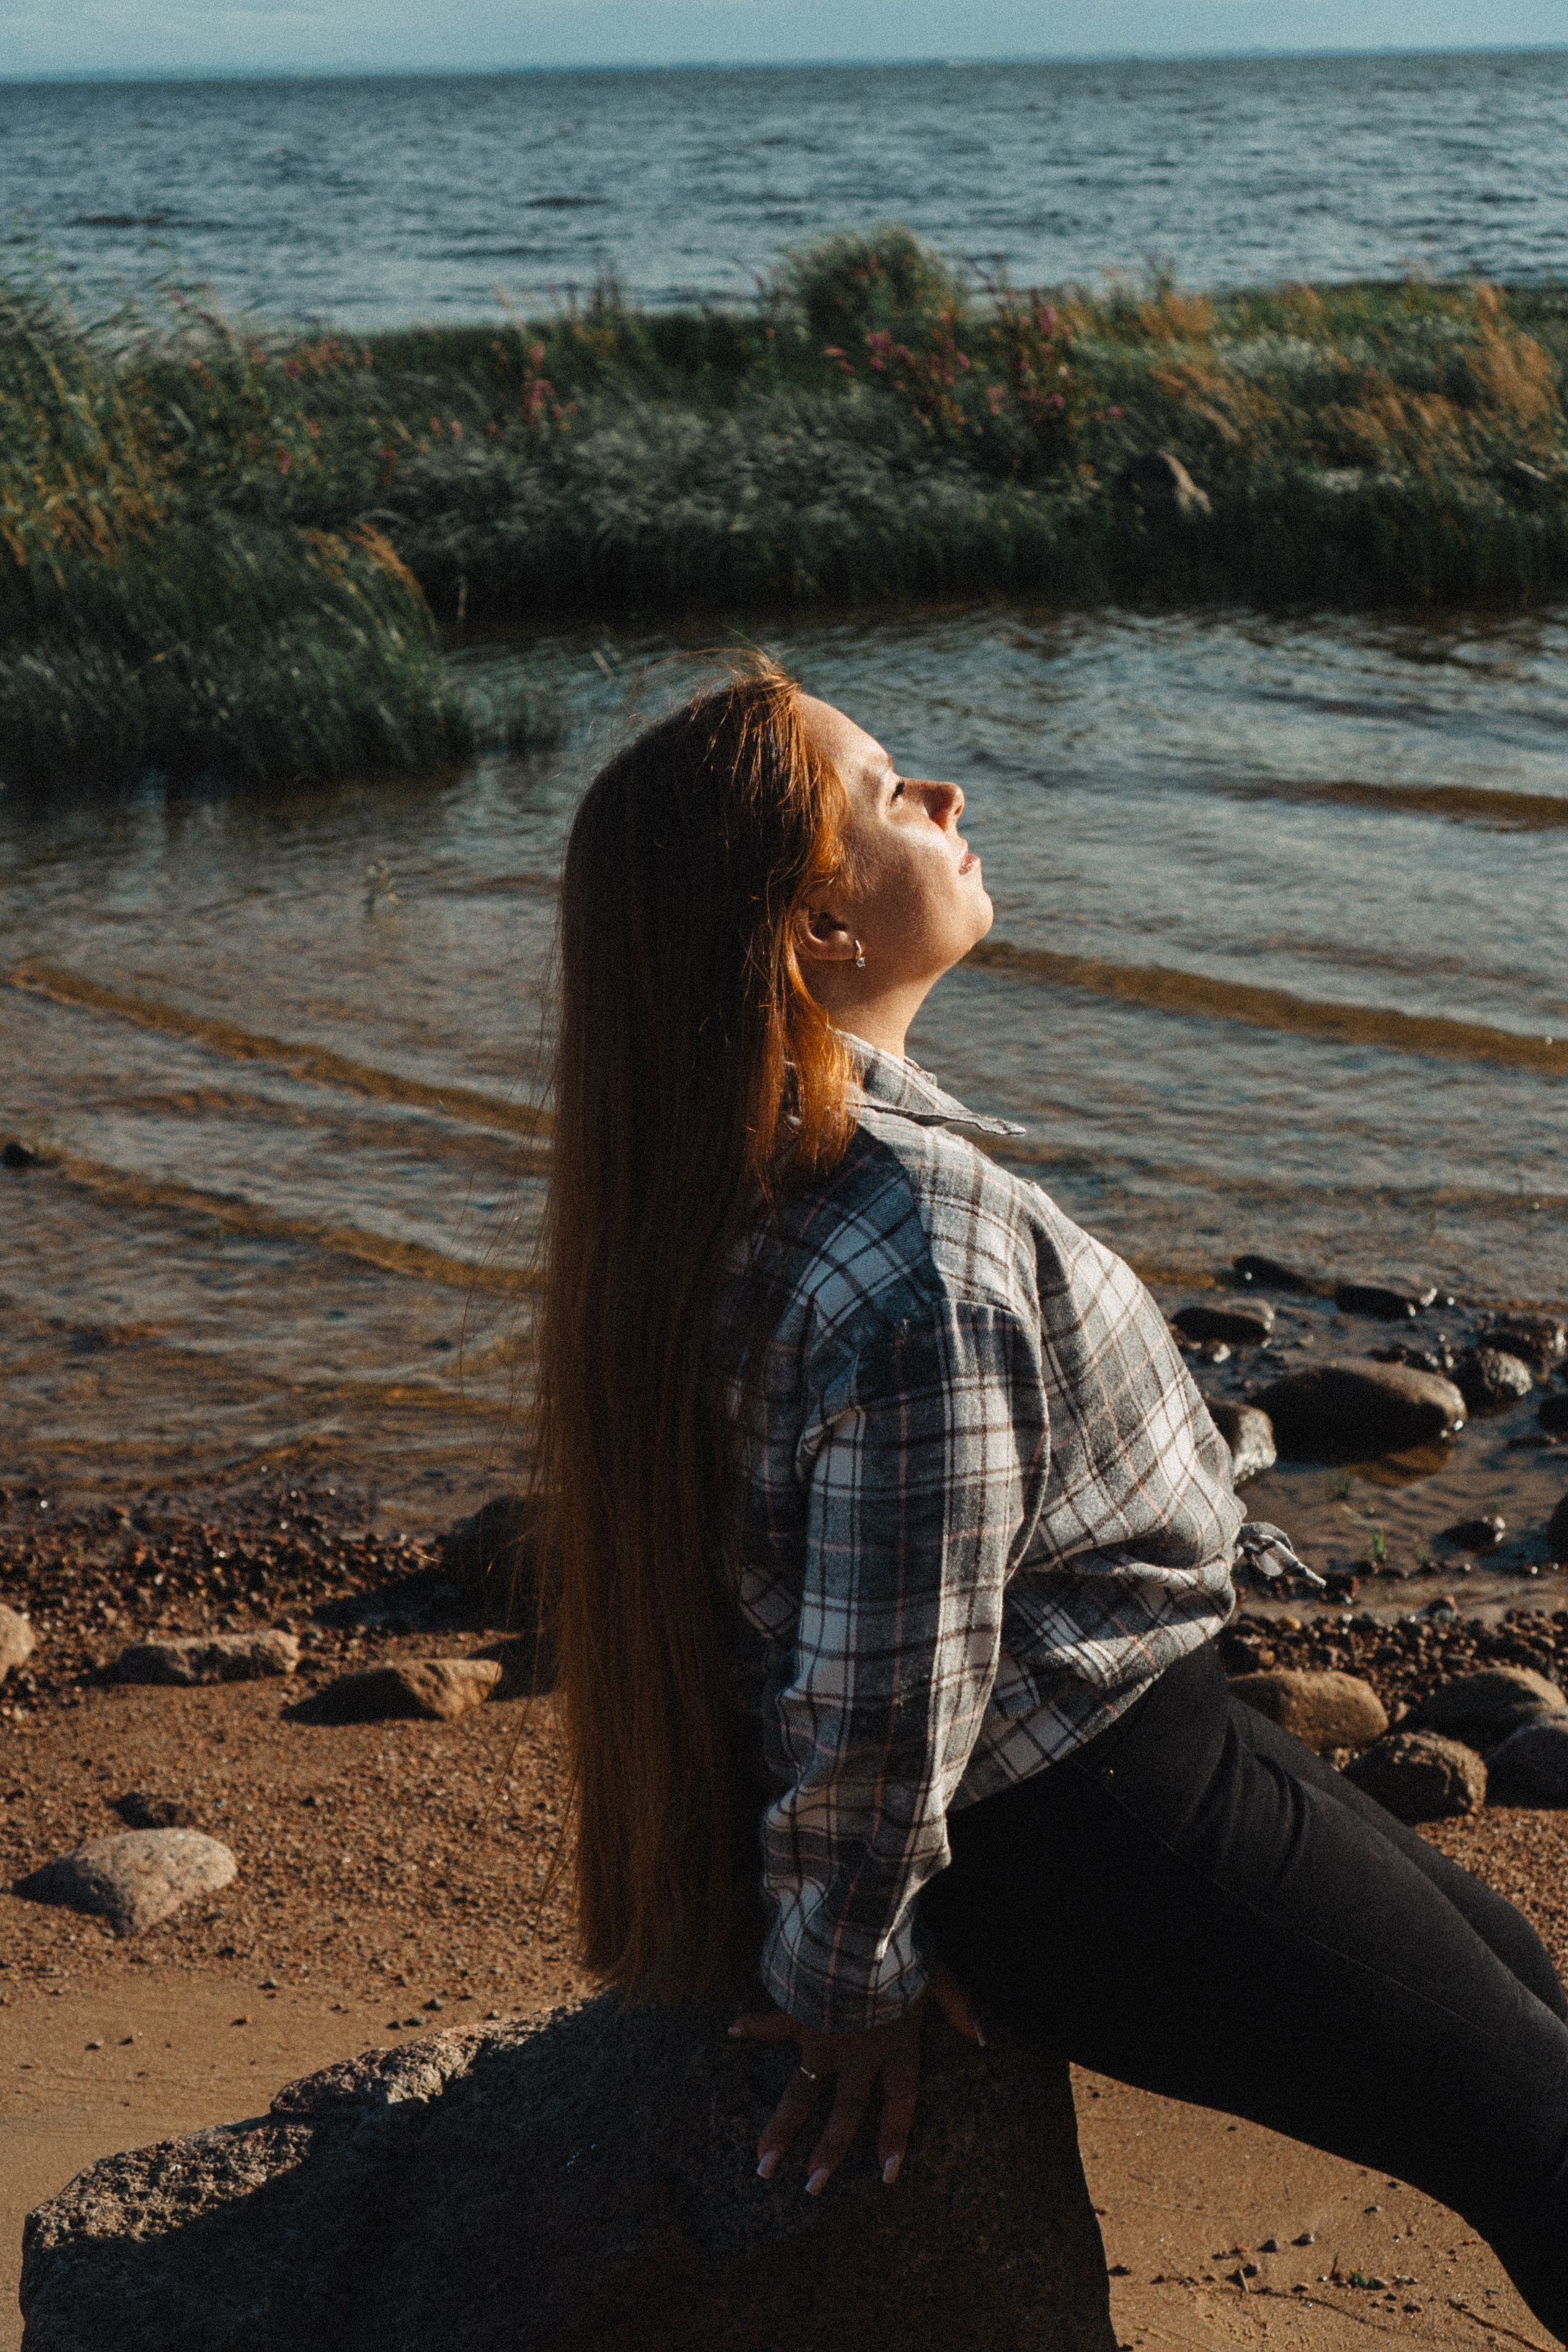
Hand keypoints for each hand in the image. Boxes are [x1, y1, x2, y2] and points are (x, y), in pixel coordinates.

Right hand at [728, 1961, 982, 2195]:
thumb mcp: (939, 1978)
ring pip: (800, 2095)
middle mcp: (857, 2055)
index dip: (895, 2138)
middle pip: (844, 2115)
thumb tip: (985, 2037)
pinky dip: (752, 2024)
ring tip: (762, 2164)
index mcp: (895, 2048)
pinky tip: (732, 2029)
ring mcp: (823, 2039)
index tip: (887, 2175)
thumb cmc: (903, 1954)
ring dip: (781, 2129)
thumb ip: (959, 2008)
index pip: (900, 2104)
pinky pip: (772, 2024)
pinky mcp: (798, 2015)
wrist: (858, 1934)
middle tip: (811, 2188)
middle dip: (827, 2154)